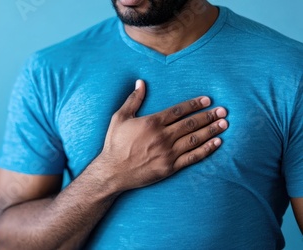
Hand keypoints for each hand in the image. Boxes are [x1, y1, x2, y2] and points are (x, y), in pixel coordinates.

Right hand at [93, 79, 227, 191]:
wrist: (112, 172)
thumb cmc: (114, 143)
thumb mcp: (119, 118)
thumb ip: (133, 100)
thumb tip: (140, 82)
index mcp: (152, 122)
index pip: (178, 110)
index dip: (194, 104)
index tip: (208, 100)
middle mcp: (162, 136)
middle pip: (191, 123)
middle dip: (209, 116)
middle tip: (224, 111)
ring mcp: (168, 152)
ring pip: (195, 139)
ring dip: (211, 130)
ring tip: (224, 124)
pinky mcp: (170, 167)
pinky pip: (192, 157)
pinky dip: (206, 149)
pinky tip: (216, 143)